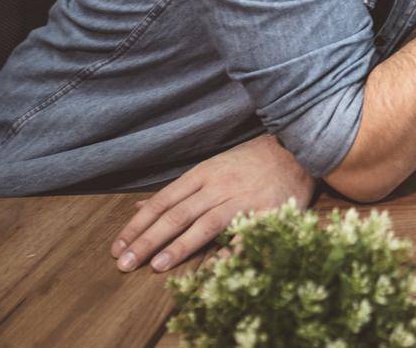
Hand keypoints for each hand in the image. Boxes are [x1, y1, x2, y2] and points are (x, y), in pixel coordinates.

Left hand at [110, 132, 312, 272]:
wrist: (298, 149)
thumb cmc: (249, 162)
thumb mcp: (210, 168)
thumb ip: (177, 192)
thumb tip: (138, 208)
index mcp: (203, 174)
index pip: (162, 202)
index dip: (138, 225)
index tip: (118, 247)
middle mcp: (219, 186)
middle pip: (177, 215)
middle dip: (148, 240)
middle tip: (125, 263)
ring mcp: (243, 199)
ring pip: (206, 223)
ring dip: (180, 246)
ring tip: (157, 266)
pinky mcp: (268, 211)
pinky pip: (245, 233)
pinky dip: (229, 249)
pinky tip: (213, 266)